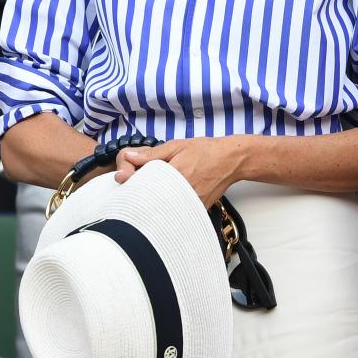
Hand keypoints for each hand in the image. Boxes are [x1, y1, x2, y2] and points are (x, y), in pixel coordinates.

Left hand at [114, 136, 250, 208]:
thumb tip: (129, 157)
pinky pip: (176, 211)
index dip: (132, 182)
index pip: (143, 186)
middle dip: (141, 194)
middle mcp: (182, 193)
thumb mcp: (176, 146)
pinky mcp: (197, 211)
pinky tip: (167, 196)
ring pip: (163, 209)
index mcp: (174, 175)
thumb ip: (151, 154)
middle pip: (151, 201)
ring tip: (155, 189)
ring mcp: (191, 204)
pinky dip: (168, 205)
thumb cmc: (204, 151)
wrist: (230, 160)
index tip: (127, 177)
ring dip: (154, 201)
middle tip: (139, 183)